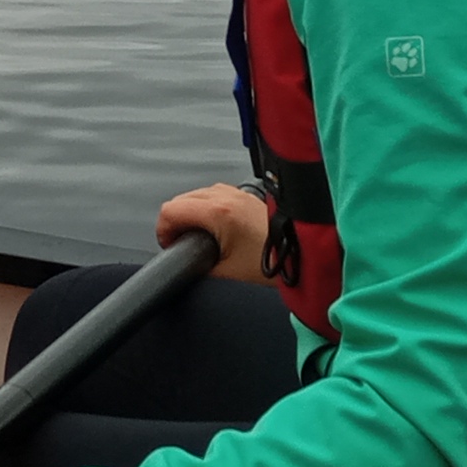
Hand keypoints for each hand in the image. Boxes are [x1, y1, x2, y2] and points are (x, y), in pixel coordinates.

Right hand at [156, 182, 271, 283]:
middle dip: (176, 222)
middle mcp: (225, 196)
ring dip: (191, 213)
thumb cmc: (271, 264)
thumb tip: (182, 264)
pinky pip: (215, 194)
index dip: (163, 231)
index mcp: (217, 212)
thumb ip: (196, 266)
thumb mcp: (224, 273)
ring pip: (197, 194)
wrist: (303, 256)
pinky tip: (216, 227)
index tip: (170, 247)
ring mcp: (237, 193)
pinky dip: (208, 208)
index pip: (170, 210)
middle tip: (181, 245)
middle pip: (181, 199)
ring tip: (198, 237)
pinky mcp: (247, 195)